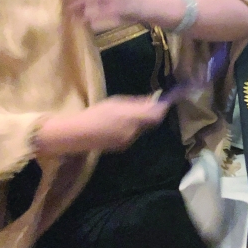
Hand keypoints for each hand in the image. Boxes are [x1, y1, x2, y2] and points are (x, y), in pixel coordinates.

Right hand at [37, 96, 169, 154]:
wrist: (79, 134)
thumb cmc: (95, 113)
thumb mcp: (116, 103)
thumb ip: (136, 103)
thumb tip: (152, 100)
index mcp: (131, 117)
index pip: (155, 114)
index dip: (163, 108)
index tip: (168, 101)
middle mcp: (134, 130)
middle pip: (151, 122)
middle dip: (153, 114)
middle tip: (153, 105)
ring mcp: (129, 140)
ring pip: (142, 129)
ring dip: (142, 121)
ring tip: (130, 114)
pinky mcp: (124, 146)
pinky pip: (134, 135)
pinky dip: (133, 128)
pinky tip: (122, 124)